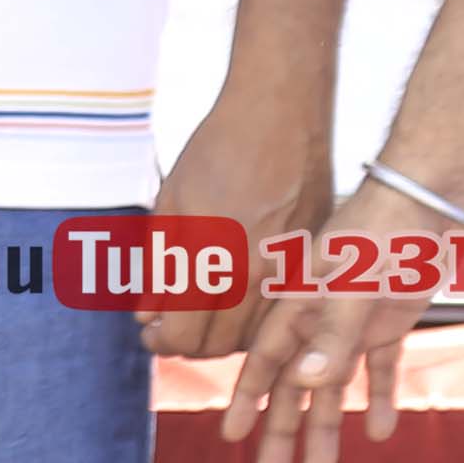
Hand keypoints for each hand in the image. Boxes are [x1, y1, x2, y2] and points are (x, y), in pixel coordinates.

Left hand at [145, 82, 323, 360]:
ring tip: (201, 314)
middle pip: (219, 346)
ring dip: (223, 336)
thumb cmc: (217, 153)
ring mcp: (289, 270)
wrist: (281, 117)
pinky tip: (238, 298)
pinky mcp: (314, 260)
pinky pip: (283, 311)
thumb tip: (149, 317)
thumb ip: (158, 266)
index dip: (161, 343)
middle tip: (171, 328)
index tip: (151, 334)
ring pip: (255, 336)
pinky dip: (257, 319)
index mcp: (211, 261)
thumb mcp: (170, 205)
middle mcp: (254, 274)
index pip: (184, 336)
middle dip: (188, 345)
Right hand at [220, 175, 452, 462]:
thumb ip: (334, 335)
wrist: (432, 194)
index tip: (231, 437)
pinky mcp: (391, 320)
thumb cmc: (384, 230)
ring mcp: (354, 321)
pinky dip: (378, 398)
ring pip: (333, 385)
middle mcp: (318, 318)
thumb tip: (310, 385)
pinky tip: (378, 430)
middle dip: (283, 432)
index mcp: (297, 306)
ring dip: (327, 426)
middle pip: (294, 386)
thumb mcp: (356, 283)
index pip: (265, 363)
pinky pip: (380, 368)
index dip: (247, 401)